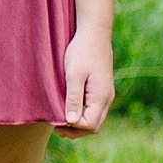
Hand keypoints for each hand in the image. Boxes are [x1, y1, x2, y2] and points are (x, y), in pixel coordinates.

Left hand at [59, 21, 114, 135]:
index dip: (73, 127)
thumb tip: (72, 122)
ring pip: (94, 118)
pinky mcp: (101, 89)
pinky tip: (69, 109)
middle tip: (56, 128)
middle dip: (75, 130)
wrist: (94, 32)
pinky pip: (94, 109)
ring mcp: (105, 94)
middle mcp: (107, 98)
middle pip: (94, 126)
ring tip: (60, 121)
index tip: (56, 122)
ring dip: (79, 124)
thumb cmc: (82, 51)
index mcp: (101, 97)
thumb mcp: (74, 74)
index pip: (89, 125)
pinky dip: (82, 114)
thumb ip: (74, 99)